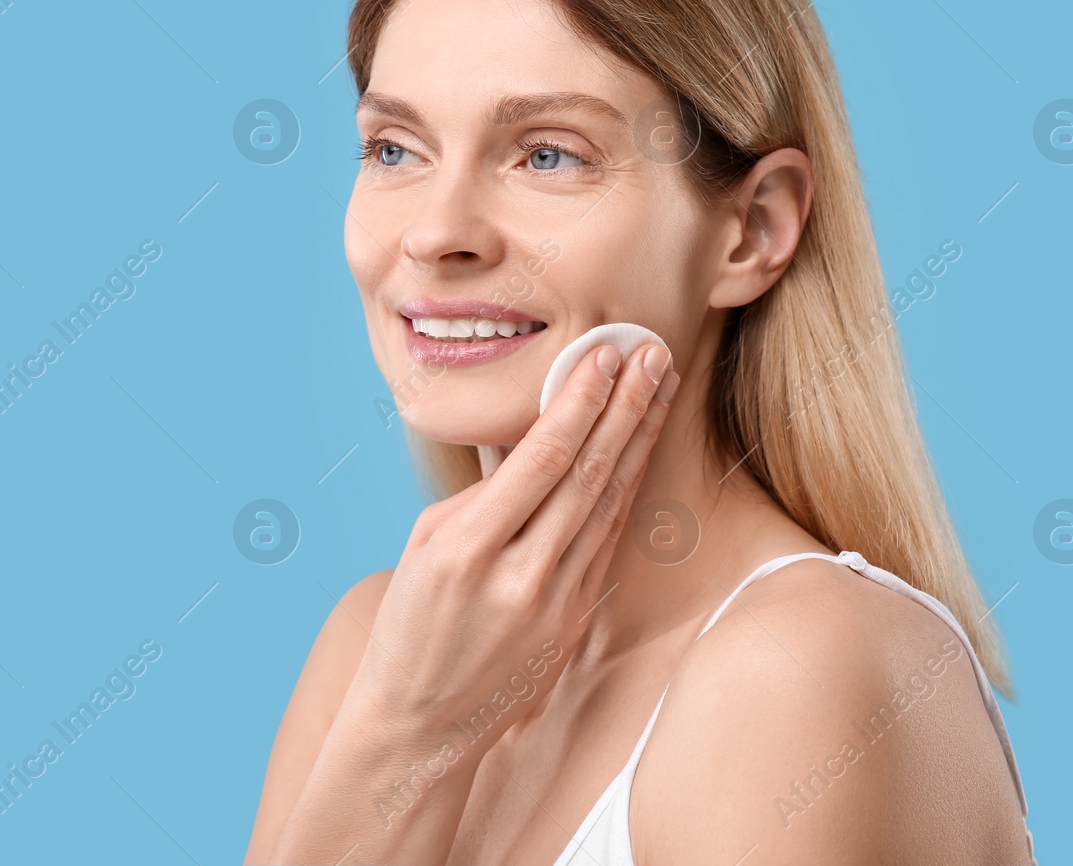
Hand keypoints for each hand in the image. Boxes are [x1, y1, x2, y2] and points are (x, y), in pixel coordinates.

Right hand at [347, 340, 679, 758]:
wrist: (423, 721)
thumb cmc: (413, 622)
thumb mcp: (423, 545)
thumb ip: (481, 491)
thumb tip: (532, 432)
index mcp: (467, 549)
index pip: (541, 459)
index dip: (581, 402)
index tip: (605, 355)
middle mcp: (519, 576)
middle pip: (588, 474)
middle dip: (625, 406)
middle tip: (652, 352)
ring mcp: (555, 602)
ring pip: (610, 503)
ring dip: (638, 439)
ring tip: (660, 387)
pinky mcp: (576, 618)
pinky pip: (607, 539)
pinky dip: (626, 488)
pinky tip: (639, 449)